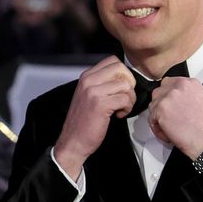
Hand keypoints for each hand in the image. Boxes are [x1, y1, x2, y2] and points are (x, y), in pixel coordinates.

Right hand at [53, 56, 135, 175]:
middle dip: (129, 85)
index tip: (121, 89)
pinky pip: (125, 99)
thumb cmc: (84, 121)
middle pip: (121, 69)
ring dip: (129, 99)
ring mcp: (94, 91)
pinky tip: (118, 115)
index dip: (123, 74)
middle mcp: (89, 80)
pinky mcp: (101, 104)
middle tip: (124, 99)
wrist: (73, 141)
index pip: (113, 61)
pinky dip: (126, 109)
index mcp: (87, 76)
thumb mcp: (89, 96)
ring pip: (126, 85)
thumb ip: (101, 84)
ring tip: (121, 109)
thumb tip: (122, 78)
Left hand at [148, 77, 202, 158]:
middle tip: (169, 117)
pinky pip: (151, 118)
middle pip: (159, 92)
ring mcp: (168, 97)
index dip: (168, 96)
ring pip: (153, 105)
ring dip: (158, 117)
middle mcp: (178, 86)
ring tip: (170, 128)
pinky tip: (168, 134)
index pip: (169, 83)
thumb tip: (178, 98)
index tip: (171, 105)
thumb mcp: (202, 101)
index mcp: (190, 83)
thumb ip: (187, 95)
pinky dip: (157, 129)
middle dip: (162, 105)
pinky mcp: (160, 109)